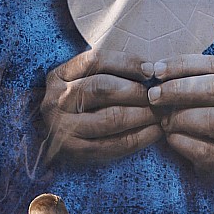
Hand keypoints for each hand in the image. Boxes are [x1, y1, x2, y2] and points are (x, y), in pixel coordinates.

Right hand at [41, 50, 161, 163]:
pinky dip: (139, 137)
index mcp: (59, 76)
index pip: (96, 61)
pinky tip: (155, 131)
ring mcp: (63, 128)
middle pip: (102, 88)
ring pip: (110, 117)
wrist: (52, 140)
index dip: (127, 63)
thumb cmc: (78, 104)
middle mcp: (56, 100)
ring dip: (142, 114)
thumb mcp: (81, 81)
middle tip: (160, 95)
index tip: (150, 70)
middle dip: (137, 91)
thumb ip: (107, 72)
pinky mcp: (75, 152)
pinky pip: (113, 144)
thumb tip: (149, 70)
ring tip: (160, 112)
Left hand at [146, 55, 213, 174]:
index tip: (156, 71)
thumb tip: (155, 70)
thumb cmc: (211, 123)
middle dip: (179, 89)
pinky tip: (170, 138)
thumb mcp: (209, 98)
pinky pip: (204, 149)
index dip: (183, 65)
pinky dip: (181, 141)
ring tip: (163, 120)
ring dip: (181, 117)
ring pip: (213, 118)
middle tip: (153, 95)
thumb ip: (191, 81)